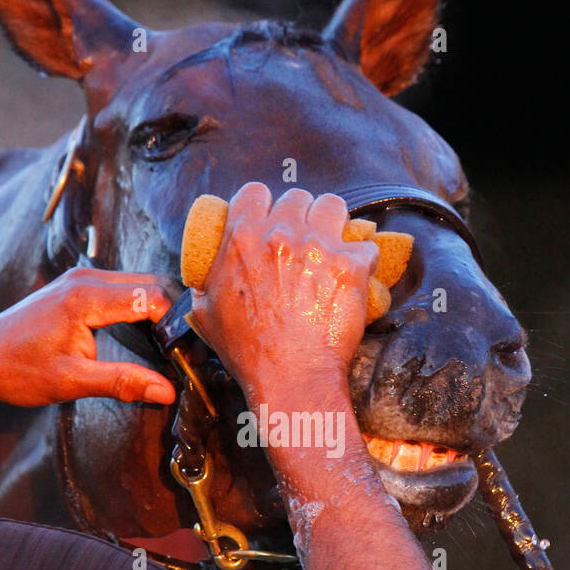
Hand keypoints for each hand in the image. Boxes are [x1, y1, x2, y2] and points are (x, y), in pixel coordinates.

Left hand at [0, 266, 178, 407]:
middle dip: (174, 314)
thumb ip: (122, 382)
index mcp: (85, 297)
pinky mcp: (78, 287)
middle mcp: (85, 278)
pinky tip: (147, 335)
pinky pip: (122, 288)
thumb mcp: (72, 381)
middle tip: (187, 350)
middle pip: (151, 283)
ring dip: (159, 309)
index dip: (176, 323)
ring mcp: (81, 279)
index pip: (151, 297)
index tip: (188, 352)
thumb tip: (166, 390)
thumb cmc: (17, 371)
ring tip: (171, 345)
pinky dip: (141, 307)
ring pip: (139, 283)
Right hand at [188, 183, 378, 403]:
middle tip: (305, 238)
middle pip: (297, 196)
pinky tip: (357, 276)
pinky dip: (363, 259)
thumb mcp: (206, 313)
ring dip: (334, 223)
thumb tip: (203, 276)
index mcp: (242, 238)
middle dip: (302, 214)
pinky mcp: (350, 265)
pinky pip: (366, 245)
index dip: (264, 204)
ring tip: (334, 245)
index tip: (271, 218)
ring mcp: (318, 246)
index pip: (254, 192)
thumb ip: (205, 283)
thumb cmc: (248, 352)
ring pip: (333, 206)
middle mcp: (280, 234)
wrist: (290, 377)